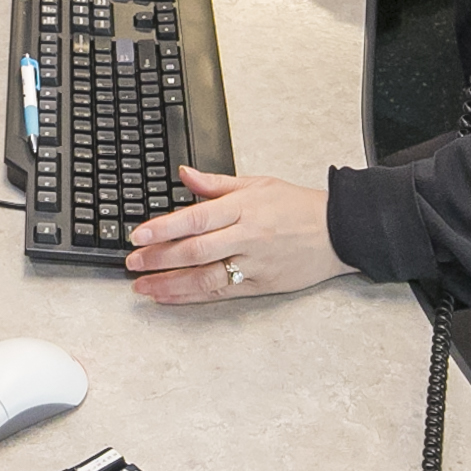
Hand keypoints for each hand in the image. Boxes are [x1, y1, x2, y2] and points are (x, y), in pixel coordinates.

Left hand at [125, 168, 350, 303]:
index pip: (196, 218)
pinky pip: (221, 293)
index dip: (164, 228)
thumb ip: (216, 183)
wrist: (338, 231)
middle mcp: (248, 236)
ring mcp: (255, 264)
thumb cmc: (298, 206)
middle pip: (196, 250)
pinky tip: (170, 296)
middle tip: (132, 263)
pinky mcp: (262, 285)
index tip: (139, 236)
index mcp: (244, 207)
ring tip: (143, 287)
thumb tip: (184, 174)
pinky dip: (192, 296)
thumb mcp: (258, 183)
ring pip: (206, 277)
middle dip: (159, 258)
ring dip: (170, 284)